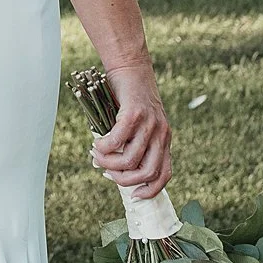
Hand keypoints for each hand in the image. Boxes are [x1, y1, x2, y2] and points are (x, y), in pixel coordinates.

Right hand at [90, 62, 171, 198]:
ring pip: (130, 160)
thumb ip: (132, 144)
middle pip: (147, 172)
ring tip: (97, 156)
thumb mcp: (139, 124)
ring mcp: (149, 124)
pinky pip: (118, 141)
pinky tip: (97, 144)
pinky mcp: (135, 114)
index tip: (134, 194)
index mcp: (164, 139)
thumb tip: (113, 167)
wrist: (131, 67)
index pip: (164, 174)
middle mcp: (161, 134)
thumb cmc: (130, 97)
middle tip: (108, 171)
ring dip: (109, 163)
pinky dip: (104, 148)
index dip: (150, 190)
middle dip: (124, 179)